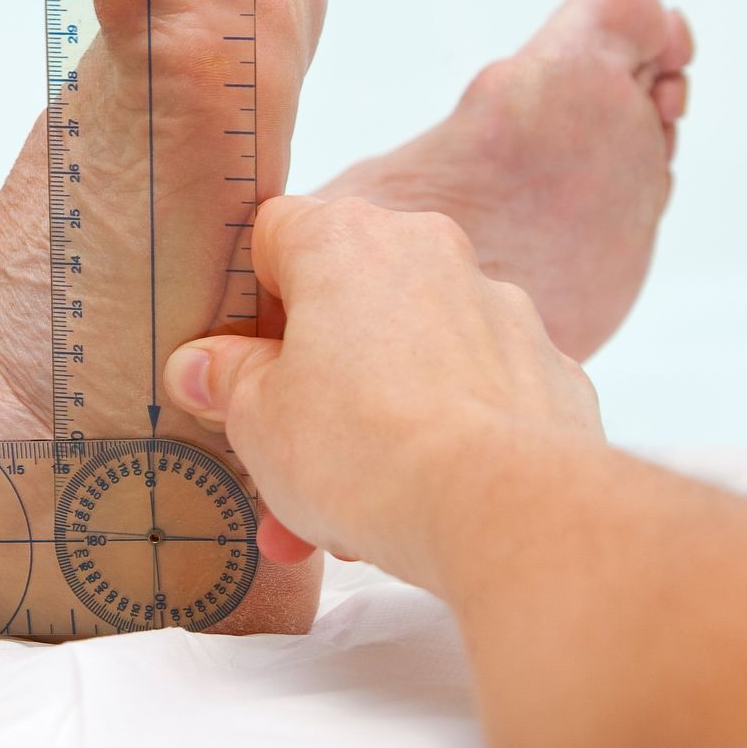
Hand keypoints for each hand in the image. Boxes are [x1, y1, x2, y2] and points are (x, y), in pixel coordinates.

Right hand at [163, 196, 600, 592]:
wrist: (502, 508)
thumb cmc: (366, 449)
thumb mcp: (258, 422)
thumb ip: (227, 380)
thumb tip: (200, 365)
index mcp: (344, 242)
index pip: (275, 234)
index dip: (248, 302)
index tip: (238, 364)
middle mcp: (426, 252)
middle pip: (347, 301)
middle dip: (311, 380)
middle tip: (283, 455)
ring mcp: (496, 306)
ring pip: (412, 352)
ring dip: (375, 415)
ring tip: (346, 512)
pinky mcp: (546, 367)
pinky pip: (475, 390)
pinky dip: (448, 432)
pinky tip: (428, 498)